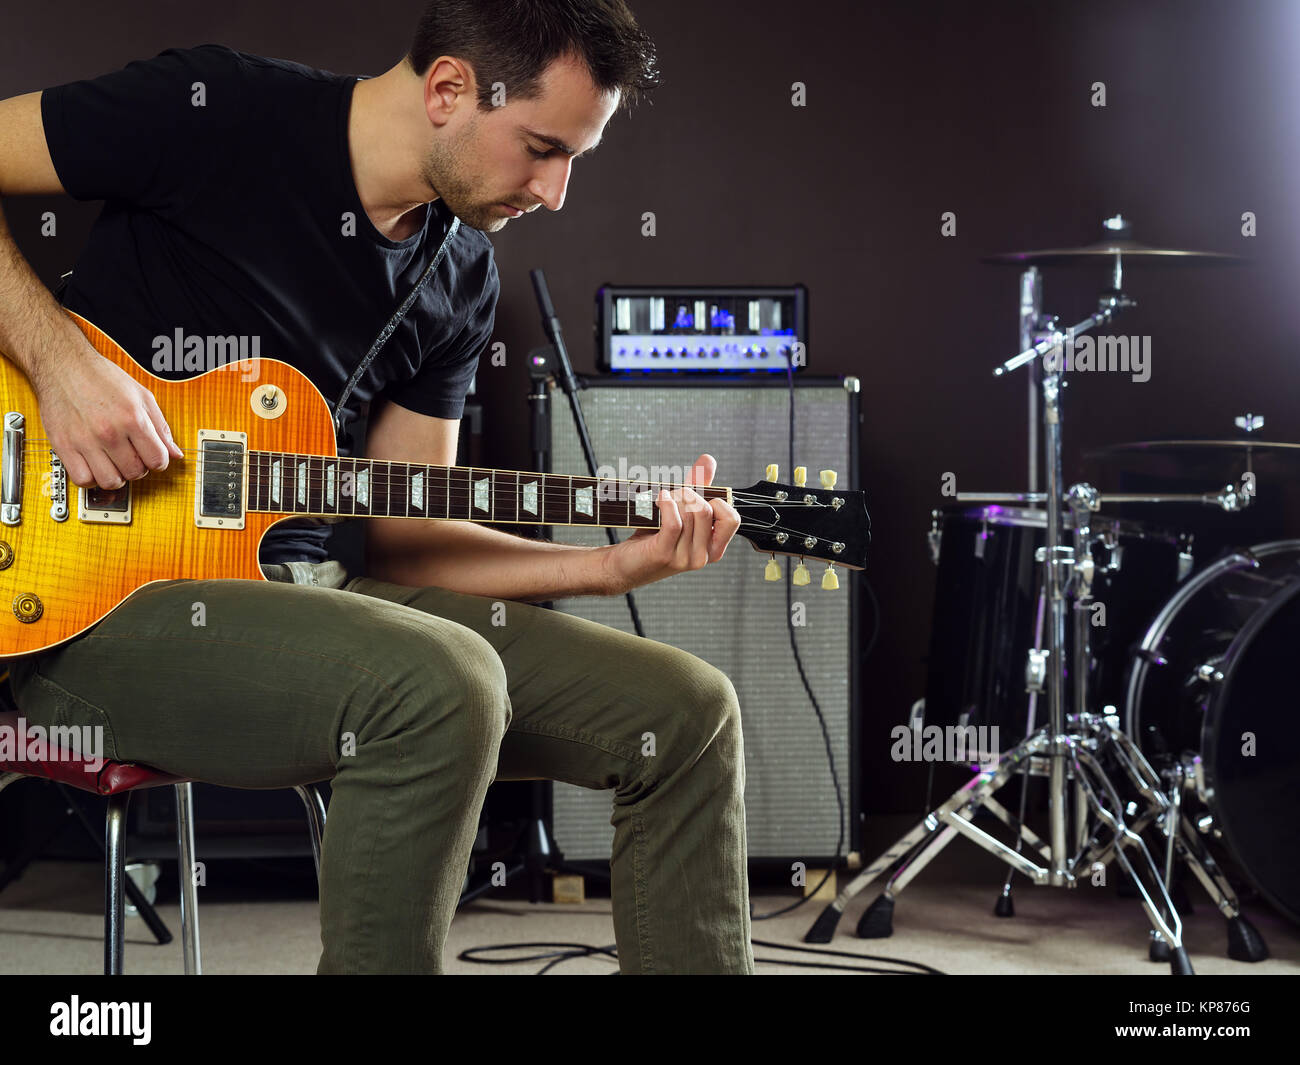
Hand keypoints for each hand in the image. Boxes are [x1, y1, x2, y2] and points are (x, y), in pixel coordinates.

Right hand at [32, 338, 182, 488]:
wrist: (64, 365)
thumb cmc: (103, 378)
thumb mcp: (142, 396)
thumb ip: (161, 427)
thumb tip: (176, 454)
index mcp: (133, 418)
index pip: (157, 460)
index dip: (159, 461)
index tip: (152, 457)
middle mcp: (109, 432)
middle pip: (135, 473)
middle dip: (139, 468)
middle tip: (132, 456)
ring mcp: (85, 440)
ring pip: (110, 481)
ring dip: (116, 476)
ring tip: (114, 462)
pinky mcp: (64, 445)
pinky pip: (82, 479)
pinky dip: (91, 479)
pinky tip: (94, 466)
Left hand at [601, 453, 741, 593]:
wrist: (623, 565)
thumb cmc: (652, 537)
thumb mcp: (680, 512)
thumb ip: (698, 487)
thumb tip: (708, 460)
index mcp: (713, 548)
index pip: (732, 519)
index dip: (716, 502)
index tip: (696, 498)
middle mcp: (702, 556)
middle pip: (706, 510)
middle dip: (688, 495)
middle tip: (672, 496)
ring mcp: (684, 558)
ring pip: (690, 514)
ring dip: (674, 498)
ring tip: (662, 499)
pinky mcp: (664, 554)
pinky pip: (675, 522)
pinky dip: (667, 503)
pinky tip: (659, 498)